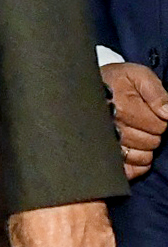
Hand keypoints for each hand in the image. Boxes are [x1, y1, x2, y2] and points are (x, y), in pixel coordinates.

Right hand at [103, 61, 167, 179]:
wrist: (86, 87)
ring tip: (133, 131)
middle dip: (151, 131)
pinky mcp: (104, 156)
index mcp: (122, 108)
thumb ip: (156, 93)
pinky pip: (129, 170)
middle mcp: (112, 129)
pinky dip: (136, 163)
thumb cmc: (115, 81)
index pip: (159, 125)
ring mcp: (106, 145)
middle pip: (151, 142)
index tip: (148, 109)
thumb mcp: (138, 76)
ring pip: (142, 156)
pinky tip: (132, 149)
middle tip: (140, 119)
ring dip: (144, 146)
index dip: (159, 118)